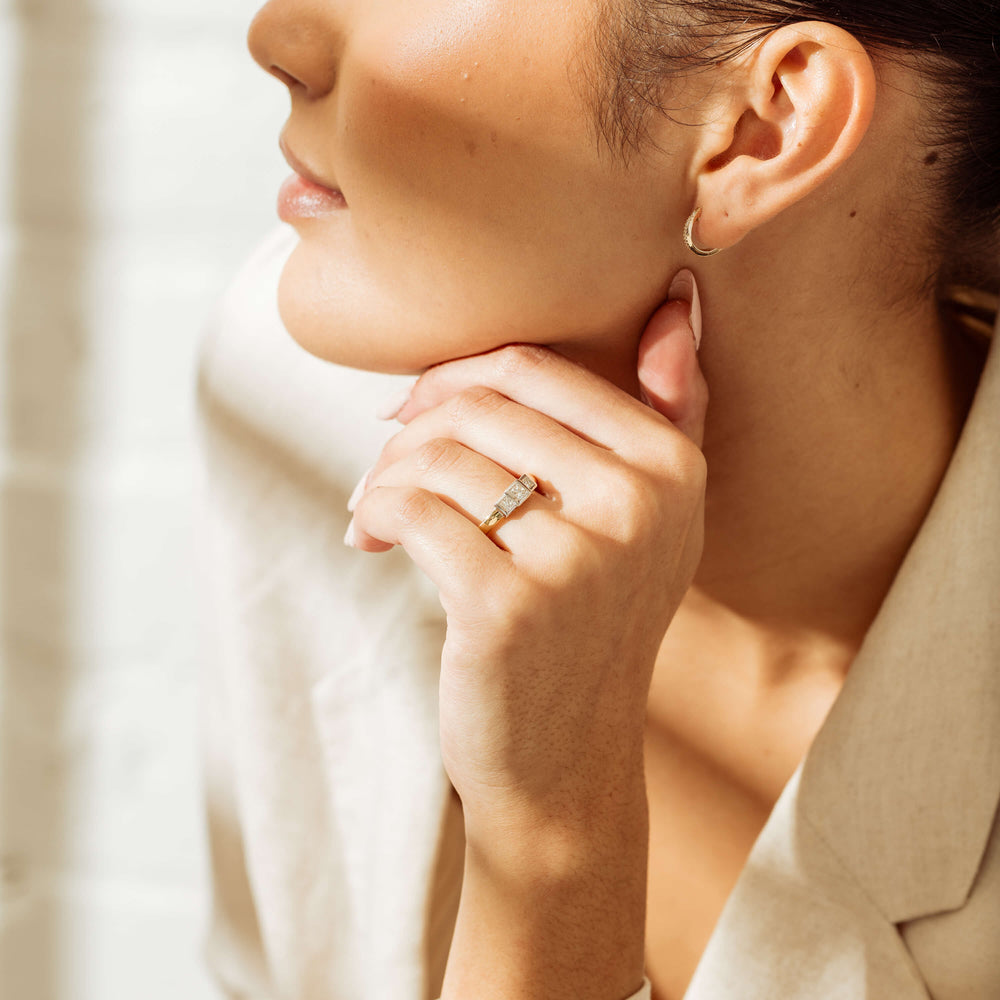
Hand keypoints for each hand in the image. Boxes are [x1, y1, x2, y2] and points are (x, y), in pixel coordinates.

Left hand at [348, 274, 708, 839]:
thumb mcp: (656, 521)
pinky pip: (412, 511)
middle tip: (387, 470)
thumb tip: (680, 298)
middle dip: (413, 430)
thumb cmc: (593, 626)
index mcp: (671, 469)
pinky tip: (369, 542)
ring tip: (378, 512)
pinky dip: (373, 517)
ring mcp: (576, 558)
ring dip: (387, 477)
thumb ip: (673, 410)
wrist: (566, 757)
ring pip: (439, 456)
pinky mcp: (507, 606)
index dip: (455, 378)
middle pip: (478, 405)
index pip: (532, 368)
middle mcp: (637, 505)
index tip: (417, 411)